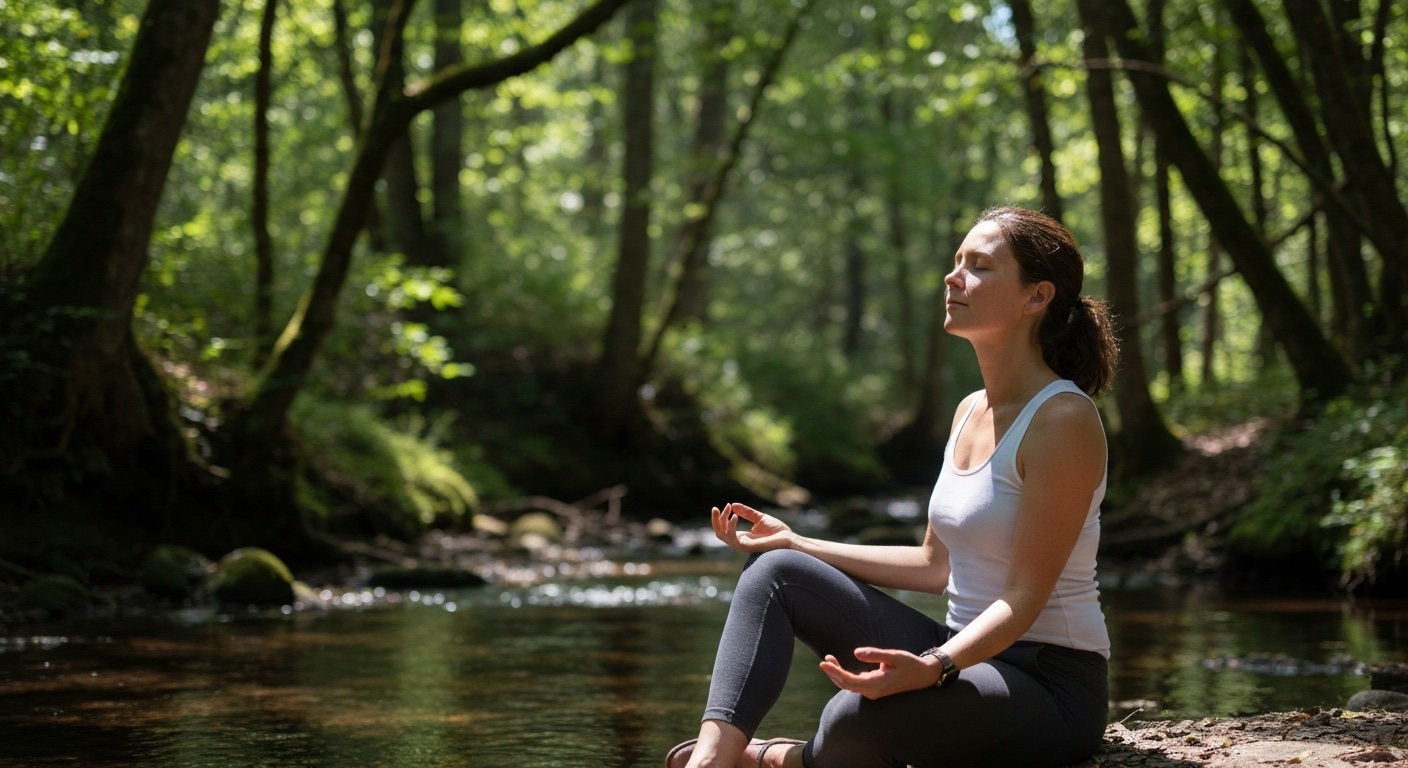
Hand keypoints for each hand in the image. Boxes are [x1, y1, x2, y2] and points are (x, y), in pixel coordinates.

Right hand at [710, 502, 793, 553]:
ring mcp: (742, 546)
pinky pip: (733, 538)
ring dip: (721, 521)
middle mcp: (740, 542)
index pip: (724, 529)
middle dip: (716, 520)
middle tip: (716, 508)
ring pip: (722, 536)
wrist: (789, 539)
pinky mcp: (747, 547)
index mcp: (742, 537)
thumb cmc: (777, 531)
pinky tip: (734, 517)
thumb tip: (733, 505)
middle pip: (719, 533)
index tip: (727, 505)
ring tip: (727, 508)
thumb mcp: (759, 518)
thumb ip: (746, 512)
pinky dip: (730, 527)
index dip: (721, 518)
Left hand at [818, 647, 936, 699]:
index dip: (835, 673)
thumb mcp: (894, 656)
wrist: (922, 676)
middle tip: (824, 660)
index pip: (850, 681)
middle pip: (846, 685)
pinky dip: (844, 674)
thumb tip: (856, 653)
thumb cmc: (909, 664)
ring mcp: (873, 691)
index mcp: (877, 685)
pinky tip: (837, 664)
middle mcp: (873, 691)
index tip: (824, 663)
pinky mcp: (873, 687)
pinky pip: (854, 683)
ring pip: (849, 685)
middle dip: (833, 673)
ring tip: (828, 659)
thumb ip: (875, 655)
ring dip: (837, 673)